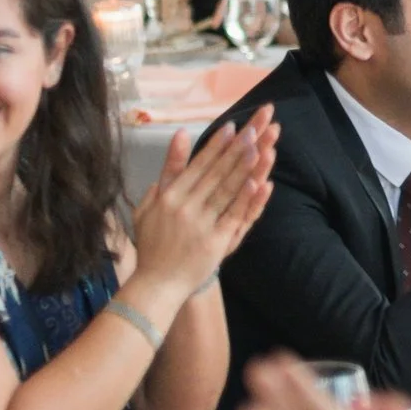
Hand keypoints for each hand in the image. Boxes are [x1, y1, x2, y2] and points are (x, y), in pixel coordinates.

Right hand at [131, 107, 277, 293]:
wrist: (157, 283)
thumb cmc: (153, 243)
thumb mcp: (150, 204)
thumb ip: (168, 171)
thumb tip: (179, 135)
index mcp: (169, 197)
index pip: (198, 166)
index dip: (216, 146)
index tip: (232, 126)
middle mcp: (184, 207)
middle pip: (216, 173)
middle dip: (236, 149)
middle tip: (255, 127)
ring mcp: (200, 225)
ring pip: (226, 191)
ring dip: (244, 167)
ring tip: (260, 146)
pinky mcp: (215, 242)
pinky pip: (233, 216)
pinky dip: (246, 199)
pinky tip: (259, 183)